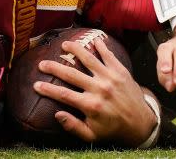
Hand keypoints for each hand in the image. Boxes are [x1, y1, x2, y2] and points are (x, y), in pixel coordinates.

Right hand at [34, 38, 157, 146]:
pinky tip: (93, 39)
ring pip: (89, 59)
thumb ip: (73, 126)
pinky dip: (101, 46)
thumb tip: (57, 114)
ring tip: (65, 44)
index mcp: (91, 105)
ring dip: (75, 50)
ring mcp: (111, 78)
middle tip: (42, 63)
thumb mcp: (92, 135)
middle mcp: (100, 89)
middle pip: (71, 74)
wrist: (140, 122)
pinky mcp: (121, 71)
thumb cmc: (112, 129)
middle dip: (54, 67)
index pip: (64, 94)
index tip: (35, 84)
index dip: (48, 89)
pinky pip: (109, 55)